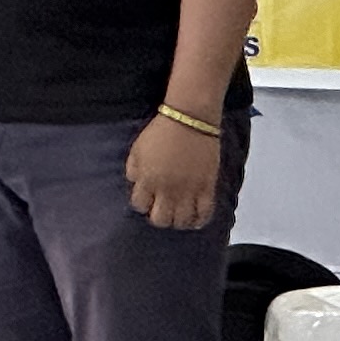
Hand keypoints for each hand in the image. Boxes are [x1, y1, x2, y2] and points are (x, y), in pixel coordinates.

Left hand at [125, 111, 222, 228]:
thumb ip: (133, 169)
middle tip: (163, 209)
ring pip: (181, 221)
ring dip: (178, 221)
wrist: (190, 119)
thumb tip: (135, 184)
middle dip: (159, 217)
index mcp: (147, 180)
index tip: (148, 200)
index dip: (143, 204)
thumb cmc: (161, 131)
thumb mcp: (137, 149)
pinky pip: (204, 213)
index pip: (139, 206)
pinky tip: (195, 219)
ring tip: (178, 215)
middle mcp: (166, 189)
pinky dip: (199, 220)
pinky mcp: (206, 187)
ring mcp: (188, 190)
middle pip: (160, 219)